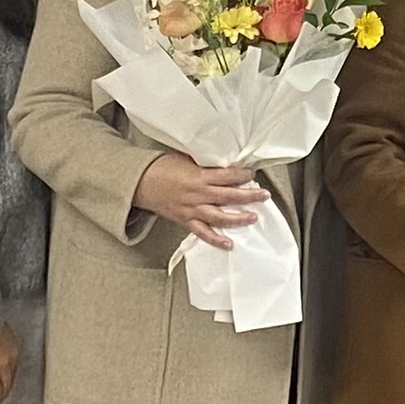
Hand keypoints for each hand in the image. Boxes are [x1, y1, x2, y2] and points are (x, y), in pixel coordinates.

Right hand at [136, 153, 264, 248]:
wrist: (140, 182)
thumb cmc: (161, 168)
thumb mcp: (185, 159)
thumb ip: (205, 165)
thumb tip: (224, 165)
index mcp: (199, 176)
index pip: (227, 176)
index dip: (242, 175)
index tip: (252, 174)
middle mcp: (198, 194)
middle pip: (229, 196)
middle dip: (249, 196)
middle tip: (264, 195)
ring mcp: (192, 209)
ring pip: (220, 217)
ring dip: (238, 218)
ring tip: (253, 217)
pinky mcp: (185, 220)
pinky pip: (203, 233)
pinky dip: (216, 240)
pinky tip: (229, 244)